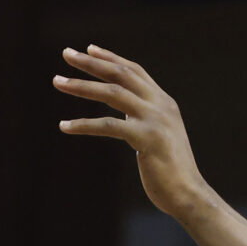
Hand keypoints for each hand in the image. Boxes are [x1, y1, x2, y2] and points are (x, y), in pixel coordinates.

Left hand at [55, 47, 211, 218]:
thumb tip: (127, 116)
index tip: (89, 50)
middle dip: (92, 63)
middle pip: (121, 75)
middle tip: (67, 54)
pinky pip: (108, 125)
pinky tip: (64, 126)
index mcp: (164, 103)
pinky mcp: (146, 139)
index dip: (112, 58)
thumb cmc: (172, 172)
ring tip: (57, 81)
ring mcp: (155, 120)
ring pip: (112, 93)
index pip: (135, 72)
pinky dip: (83, 124)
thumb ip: (146, 121)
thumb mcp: (160, 138)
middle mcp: (161, 106)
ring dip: (81, 86)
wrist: (190, 195)